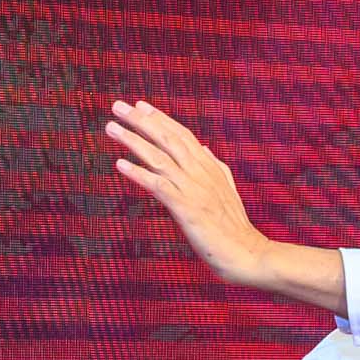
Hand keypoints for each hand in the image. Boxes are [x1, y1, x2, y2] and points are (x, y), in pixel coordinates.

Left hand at [103, 97, 324, 302]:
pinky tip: (120, 164)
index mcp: (210, 167)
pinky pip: (158, 186)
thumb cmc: (235, 228)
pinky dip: (138, 173)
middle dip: (141, 121)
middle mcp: (200, 172)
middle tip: (118, 106)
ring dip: (133, 140)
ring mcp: (193, 188)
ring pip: (159, 157)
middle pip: (167, 138)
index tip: (140, 106)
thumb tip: (204, 148)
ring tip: (111, 128)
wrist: (247, 253)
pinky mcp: (186, 208)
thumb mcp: (228, 190)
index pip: (182, 135)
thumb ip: (215, 166)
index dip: (160, 119)